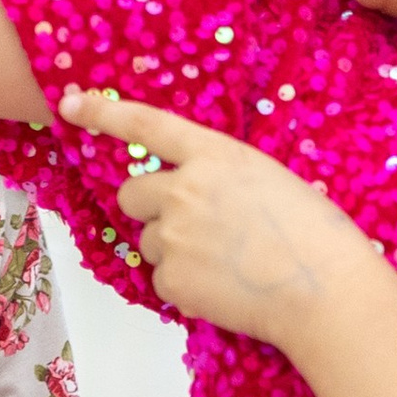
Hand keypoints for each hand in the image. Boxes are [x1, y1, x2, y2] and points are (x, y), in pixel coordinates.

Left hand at [58, 90, 391, 358]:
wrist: (327, 292)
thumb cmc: (316, 236)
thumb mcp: (268, 181)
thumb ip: (221, 179)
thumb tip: (191, 197)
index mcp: (216, 156)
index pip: (147, 125)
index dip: (104, 113)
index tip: (70, 105)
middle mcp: (185, 189)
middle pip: (131, 193)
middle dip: (150, 209)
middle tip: (194, 228)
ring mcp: (173, 235)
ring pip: (148, 240)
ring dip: (174, 251)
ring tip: (226, 264)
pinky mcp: (170, 278)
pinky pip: (163, 279)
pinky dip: (186, 286)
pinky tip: (226, 289)